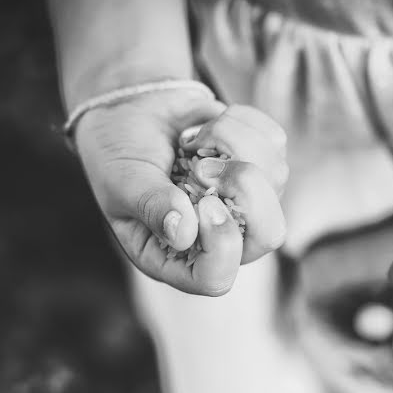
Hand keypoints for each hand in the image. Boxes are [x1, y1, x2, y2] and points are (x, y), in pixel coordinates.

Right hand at [73, 90, 287, 295]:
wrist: (129, 113)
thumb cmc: (118, 157)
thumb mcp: (122, 182)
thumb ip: (151, 206)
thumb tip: (184, 234)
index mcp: (179, 256)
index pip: (217, 279)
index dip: (221, 242)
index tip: (202, 201)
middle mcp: (220, 236)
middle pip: (270, 233)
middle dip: (244, 188)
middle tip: (202, 166)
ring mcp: (245, 199)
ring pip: (274, 177)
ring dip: (228, 143)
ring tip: (189, 139)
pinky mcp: (258, 160)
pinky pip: (273, 142)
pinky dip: (237, 123)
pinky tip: (203, 126)